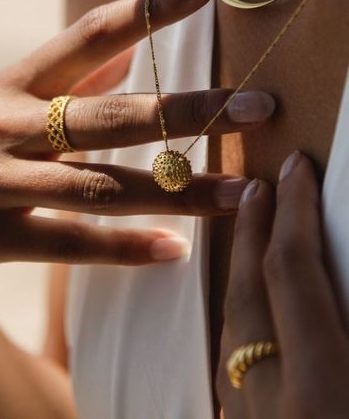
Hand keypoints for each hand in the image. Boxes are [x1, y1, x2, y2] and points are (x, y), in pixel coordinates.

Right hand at [0, 0, 273, 298]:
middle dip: (188, 111)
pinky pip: (68, 243)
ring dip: (178, 190)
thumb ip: (56, 79)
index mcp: (6, 84)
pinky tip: (176, 250)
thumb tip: (128, 50)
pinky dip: (125, 248)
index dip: (146, 9)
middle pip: (110, 115)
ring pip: (100, 185)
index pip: (85, 35)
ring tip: (240, 192)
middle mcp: (2, 127)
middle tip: (257, 106)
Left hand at [218, 152, 348, 418]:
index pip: (293, 272)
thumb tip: (333, 265)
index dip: (295, 211)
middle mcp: (272, 409)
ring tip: (253, 241)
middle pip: (246, 296)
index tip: (296, 169)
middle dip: (252, 232)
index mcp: (321, 393)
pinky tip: (254, 320)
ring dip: (241, 279)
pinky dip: (243, 331)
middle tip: (258, 188)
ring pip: (232, 336)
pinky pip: (232, 375)